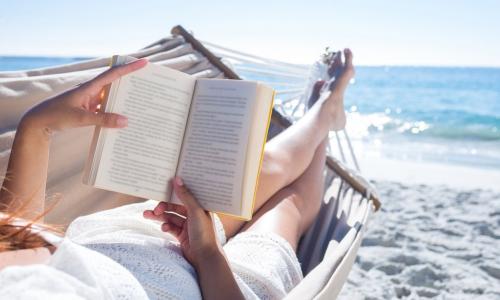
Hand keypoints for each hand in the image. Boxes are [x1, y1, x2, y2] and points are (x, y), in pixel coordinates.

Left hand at [20, 59, 147, 134]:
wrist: (38, 123)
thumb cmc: (56, 116)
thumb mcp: (80, 118)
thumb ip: (103, 119)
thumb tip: (126, 121)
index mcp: (89, 87)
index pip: (113, 74)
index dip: (129, 68)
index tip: (144, 63)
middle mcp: (91, 90)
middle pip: (115, 82)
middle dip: (131, 81)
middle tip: (148, 81)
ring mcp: (89, 100)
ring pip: (111, 96)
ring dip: (124, 98)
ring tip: (141, 101)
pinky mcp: (88, 109)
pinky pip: (106, 108)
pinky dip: (115, 112)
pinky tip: (123, 119)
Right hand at [143, 177, 221, 267]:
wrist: (205, 258)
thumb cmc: (204, 233)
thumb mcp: (195, 211)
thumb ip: (185, 196)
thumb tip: (177, 179)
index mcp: (201, 207)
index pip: (186, 195)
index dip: (175, 191)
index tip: (163, 187)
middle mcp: (195, 215)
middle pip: (175, 207)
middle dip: (163, 206)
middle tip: (154, 209)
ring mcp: (188, 226)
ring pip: (171, 217)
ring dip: (160, 216)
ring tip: (147, 215)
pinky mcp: (182, 236)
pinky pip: (171, 227)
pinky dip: (166, 226)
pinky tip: (164, 228)